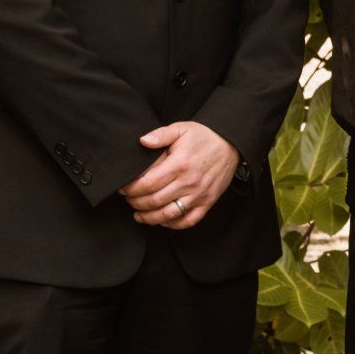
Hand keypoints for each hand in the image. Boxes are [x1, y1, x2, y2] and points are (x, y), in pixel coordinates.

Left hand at [120, 122, 240, 228]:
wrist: (230, 143)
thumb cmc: (204, 136)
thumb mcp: (181, 129)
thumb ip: (160, 134)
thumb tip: (142, 141)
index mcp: (180, 164)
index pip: (148, 184)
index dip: (131, 190)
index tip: (124, 189)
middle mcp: (189, 182)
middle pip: (154, 201)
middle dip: (136, 203)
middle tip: (129, 200)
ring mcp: (199, 194)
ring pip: (169, 214)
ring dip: (150, 218)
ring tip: (139, 214)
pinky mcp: (208, 202)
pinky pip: (188, 220)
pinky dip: (173, 224)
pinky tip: (162, 220)